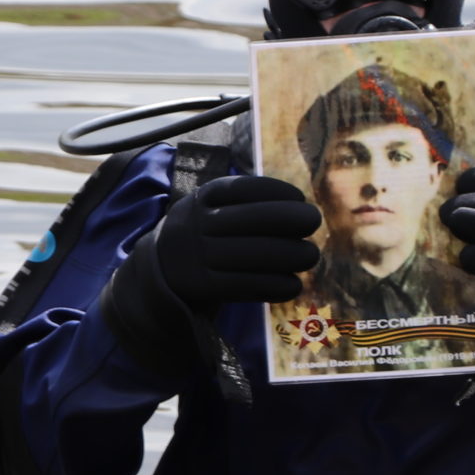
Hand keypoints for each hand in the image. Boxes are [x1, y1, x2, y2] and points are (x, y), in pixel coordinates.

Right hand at [96, 174, 318, 381]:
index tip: (299, 198)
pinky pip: (247, 285)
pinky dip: (276, 286)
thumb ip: (243, 203)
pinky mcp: (203, 286)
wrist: (159, 271)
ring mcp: (199, 256)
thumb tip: (298, 207)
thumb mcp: (210, 208)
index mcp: (203, 198)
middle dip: (293, 220)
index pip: (245, 189)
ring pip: (255, 255)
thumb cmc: (202, 234)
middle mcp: (198, 224)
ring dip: (291, 255)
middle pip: (254, 220)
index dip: (278, 191)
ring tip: (309, 255)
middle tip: (315, 223)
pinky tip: (293, 284)